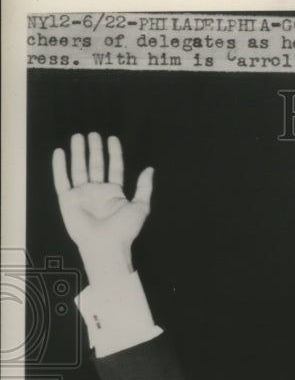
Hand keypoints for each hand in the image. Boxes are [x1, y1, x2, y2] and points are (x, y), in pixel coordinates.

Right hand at [52, 133, 152, 284]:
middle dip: (95, 150)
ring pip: (79, 169)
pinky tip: (59, 152)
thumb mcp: (141, 207)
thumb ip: (144, 188)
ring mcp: (82, 196)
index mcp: (114, 194)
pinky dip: (59, 167)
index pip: (114, 168)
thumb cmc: (124, 230)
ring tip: (78, 136)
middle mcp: (97, 193)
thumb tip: (150, 169)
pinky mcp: (67, 200)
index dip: (114, 154)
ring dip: (78, 153)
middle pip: (96, 166)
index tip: (113, 138)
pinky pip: (61, 180)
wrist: (105, 245)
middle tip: (93, 134)